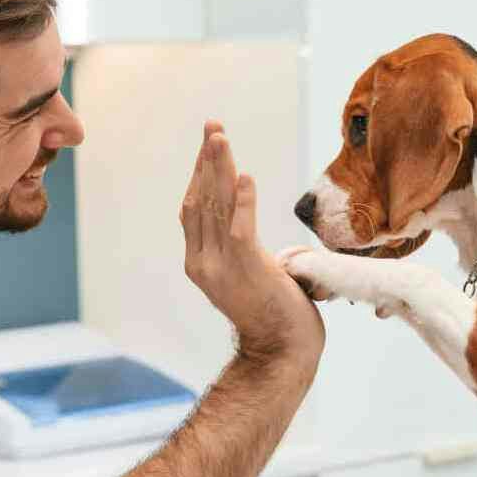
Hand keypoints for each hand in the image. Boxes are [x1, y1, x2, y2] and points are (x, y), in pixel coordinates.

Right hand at [180, 121, 323, 364]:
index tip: (209, 143)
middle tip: (212, 128)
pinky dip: (244, 201)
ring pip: (217, 208)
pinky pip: (241, 229)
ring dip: (220, 170)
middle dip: (207, 161)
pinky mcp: (247, 271)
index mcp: (198, 262)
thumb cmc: (273, 311)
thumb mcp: (247, 272)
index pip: (194, 207)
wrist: (283, 349)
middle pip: (201, 201)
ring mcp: (221, 268)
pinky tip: (247, 176)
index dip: (200, 172)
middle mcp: (203, 263)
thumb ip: (236, 244)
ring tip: (220, 139)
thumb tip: (238, 211)